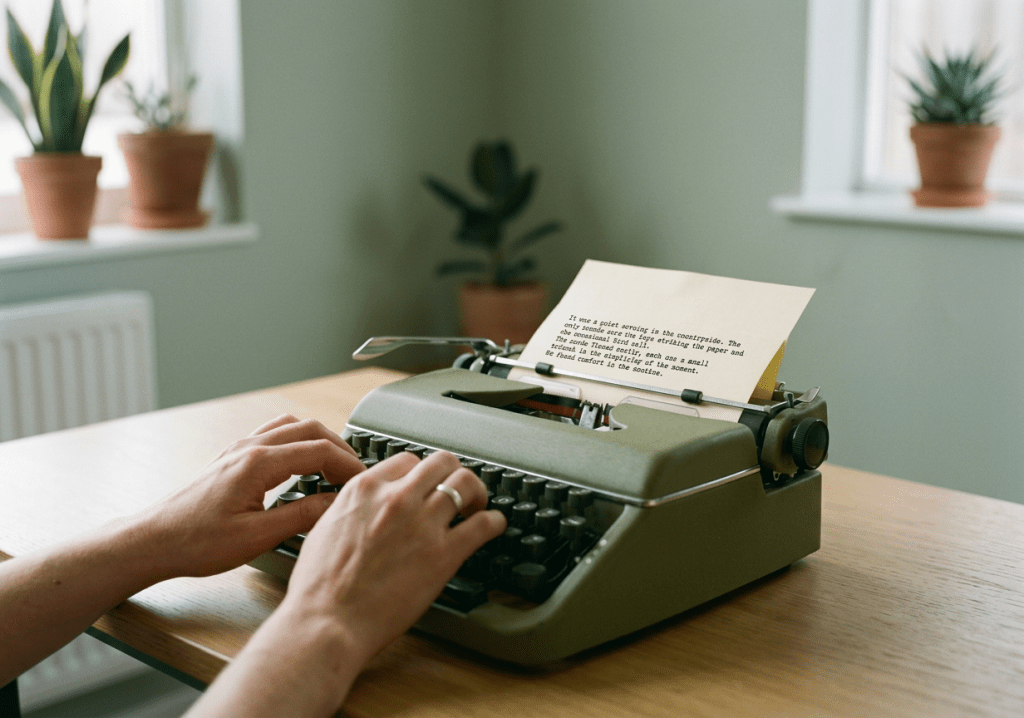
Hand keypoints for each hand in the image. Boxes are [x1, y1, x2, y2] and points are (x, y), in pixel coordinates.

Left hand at [131, 414, 364, 579]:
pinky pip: (274, 433)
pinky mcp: (233, 456)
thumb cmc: (196, 543)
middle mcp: (249, 447)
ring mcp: (239, 448)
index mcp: (258, 464)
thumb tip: (335, 503)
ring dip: (319, 440)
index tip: (364, 481)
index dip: (349, 464)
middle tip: (356, 474)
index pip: (319, 450)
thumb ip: (301, 516)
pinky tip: (301, 464)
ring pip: (292, 426)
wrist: (154, 541)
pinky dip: (298, 441)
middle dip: (340, 448)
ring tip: (334, 467)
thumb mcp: (257, 537)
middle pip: (310, 429)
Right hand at [281, 450, 506, 664]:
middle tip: (458, 490)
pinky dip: (494, 522)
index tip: (426, 486)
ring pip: (465, 483)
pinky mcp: (443, 554)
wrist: (327, 620)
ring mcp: (422, 523)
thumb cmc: (319, 586)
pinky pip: (483, 524)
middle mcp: (396, 498)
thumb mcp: (325, 528)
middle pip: (441, 462)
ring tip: (478, 505)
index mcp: (365, 489)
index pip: (406, 461)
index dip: (420, 473)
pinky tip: (493, 526)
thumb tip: (363, 508)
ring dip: (477, 492)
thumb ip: (351, 509)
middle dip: (453, 473)